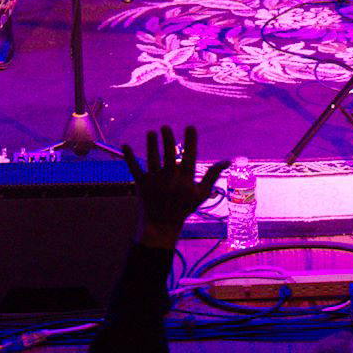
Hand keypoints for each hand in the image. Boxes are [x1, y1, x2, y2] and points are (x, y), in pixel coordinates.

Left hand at [122, 125, 225, 249]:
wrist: (162, 225)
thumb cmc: (184, 207)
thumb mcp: (201, 193)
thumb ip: (212, 175)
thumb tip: (227, 161)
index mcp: (186, 181)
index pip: (190, 157)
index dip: (190, 141)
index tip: (190, 127)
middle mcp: (170, 180)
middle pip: (169, 156)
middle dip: (168, 141)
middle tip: (165, 127)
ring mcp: (155, 183)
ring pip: (152, 160)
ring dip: (151, 146)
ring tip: (151, 132)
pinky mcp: (142, 185)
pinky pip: (135, 169)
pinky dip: (129, 158)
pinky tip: (125, 145)